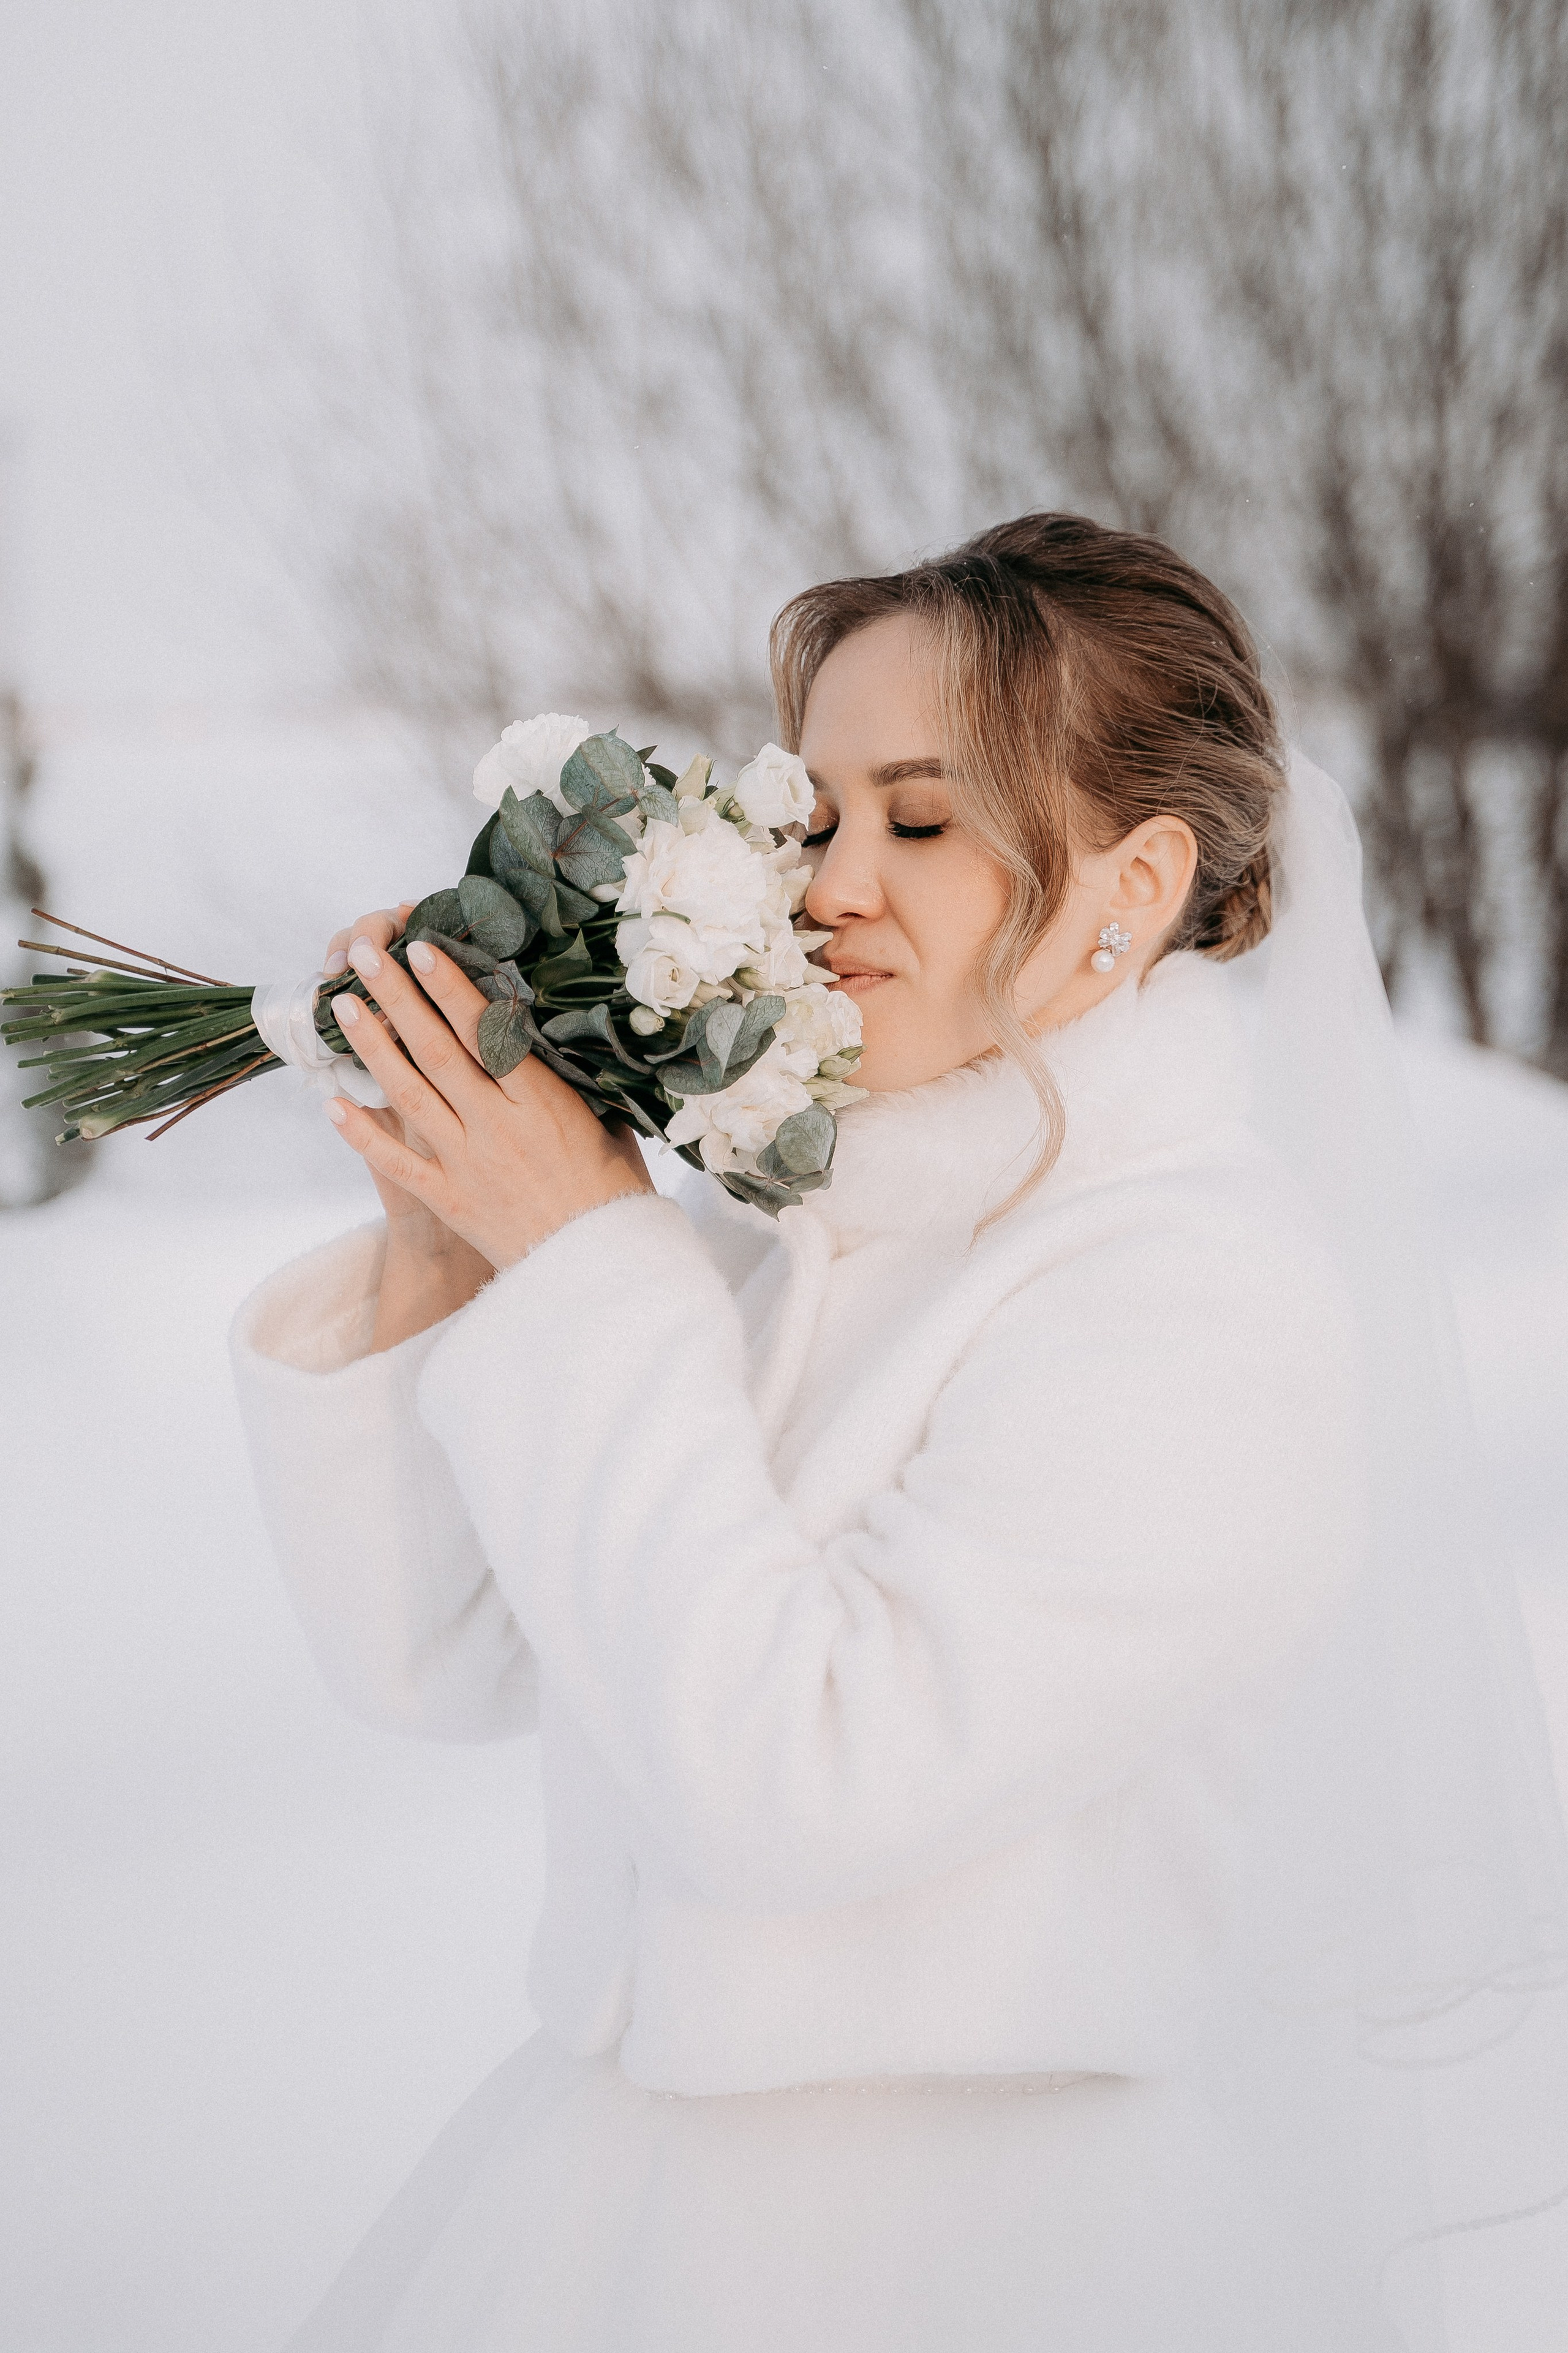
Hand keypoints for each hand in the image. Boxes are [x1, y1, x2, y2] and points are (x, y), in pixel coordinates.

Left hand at [323, 930, 654, 1274]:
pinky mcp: (450, 1201)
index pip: (485, 1032)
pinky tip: (333, 1102)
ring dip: (372, 1048)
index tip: (421, 948)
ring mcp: (468, 1165)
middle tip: (365, 955)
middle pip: (436, 1051)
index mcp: (542, 1103)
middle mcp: (497, 1128)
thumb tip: (549, 1034)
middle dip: (397, 997)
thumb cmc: (612, 1193)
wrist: (598, 1268)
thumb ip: (572, 1082)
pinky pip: (398, 1163)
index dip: (450, 987)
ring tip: (342, 1006)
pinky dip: (363, 1134)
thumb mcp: (606, 1124)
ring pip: (409, 1096)